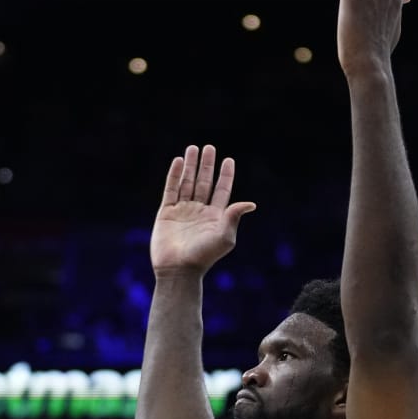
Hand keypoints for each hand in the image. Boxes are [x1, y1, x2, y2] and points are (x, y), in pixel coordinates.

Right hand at [149, 144, 256, 278]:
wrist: (179, 270)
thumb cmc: (204, 256)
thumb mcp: (224, 236)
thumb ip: (234, 217)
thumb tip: (251, 204)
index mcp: (215, 216)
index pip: (222, 190)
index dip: (226, 175)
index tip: (228, 160)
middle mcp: (199, 211)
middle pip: (204, 183)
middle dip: (207, 165)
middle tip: (209, 148)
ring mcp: (182, 211)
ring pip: (187, 183)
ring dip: (190, 166)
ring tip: (193, 148)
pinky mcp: (166, 213)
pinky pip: (171, 190)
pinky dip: (175, 175)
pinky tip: (178, 161)